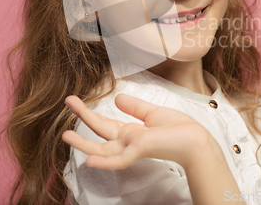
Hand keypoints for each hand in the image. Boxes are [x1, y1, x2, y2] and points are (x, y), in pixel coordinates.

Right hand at [62, 94, 212, 170]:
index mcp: (130, 132)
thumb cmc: (178, 129)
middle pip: (99, 132)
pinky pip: (118, 160)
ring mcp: (131, 148)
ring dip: (83, 144)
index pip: (104, 123)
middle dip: (82, 117)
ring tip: (65, 135)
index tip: (74, 100)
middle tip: (66, 102)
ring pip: (102, 150)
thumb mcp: (152, 113)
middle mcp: (127, 142)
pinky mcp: (139, 151)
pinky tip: (88, 161)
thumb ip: (134, 108)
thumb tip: (116, 98)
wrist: (195, 139)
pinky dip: (103, 162)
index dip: (88, 112)